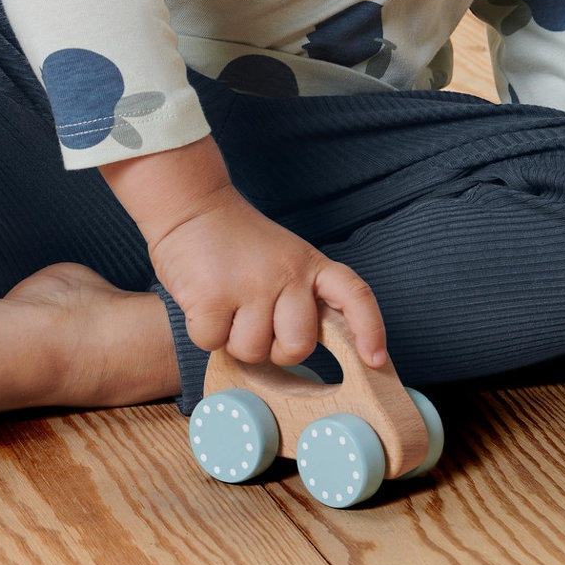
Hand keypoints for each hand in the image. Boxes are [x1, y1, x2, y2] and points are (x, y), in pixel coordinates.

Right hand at [101, 137, 385, 367]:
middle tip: (254, 321)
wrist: (190, 205)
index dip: (370, 330)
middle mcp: (288, 274)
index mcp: (310, 264)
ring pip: (252, 351)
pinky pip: (213, 343)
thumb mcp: (284, 257)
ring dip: (233, 339)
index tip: (375, 359)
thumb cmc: (234, 241)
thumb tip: (302, 348)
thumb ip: (299, 294)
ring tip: (225, 302)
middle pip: (297, 346)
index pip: (354, 295)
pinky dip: (204, 331)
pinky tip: (202, 300)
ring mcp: (252, 286)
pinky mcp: (214, 298)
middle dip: (274, 349)